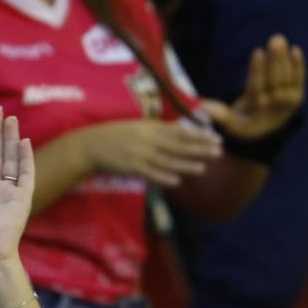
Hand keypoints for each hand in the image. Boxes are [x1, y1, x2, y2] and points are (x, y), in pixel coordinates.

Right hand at [74, 117, 221, 187]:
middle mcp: (147, 138)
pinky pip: (150, 173)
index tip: (215, 137)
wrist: (89, 146)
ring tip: (203, 167)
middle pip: (178, 145)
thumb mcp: (137, 127)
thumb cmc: (114, 136)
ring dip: (185, 164)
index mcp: (149, 126)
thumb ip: (158, 130)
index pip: (179, 130)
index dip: (199, 134)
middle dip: (199, 148)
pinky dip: (163, 177)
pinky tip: (177, 181)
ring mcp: (138, 153)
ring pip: (167, 160)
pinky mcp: (130, 167)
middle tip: (219, 152)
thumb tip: (181, 132)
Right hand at [201, 35, 304, 141]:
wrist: (263, 135)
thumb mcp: (228, 123)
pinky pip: (299, 80)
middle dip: (275, 59)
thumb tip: (200, 105)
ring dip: (285, 58)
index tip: (257, 51)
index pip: (256, 86)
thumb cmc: (241, 124)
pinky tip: (296, 50)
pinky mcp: (297, 98)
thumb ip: (217, 114)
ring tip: (279, 40)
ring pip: (287, 77)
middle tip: (275, 39)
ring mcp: (288, 103)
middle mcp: (274, 106)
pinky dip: (299, 66)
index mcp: (256, 110)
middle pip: (275, 80)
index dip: (257, 69)